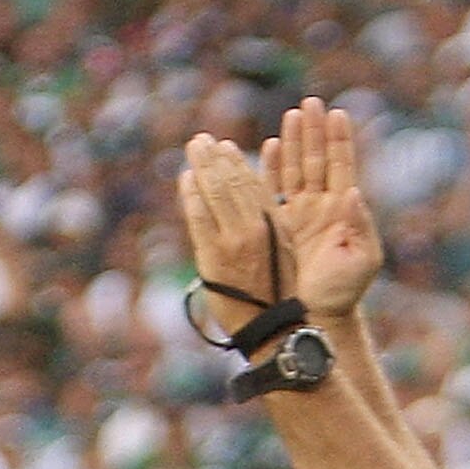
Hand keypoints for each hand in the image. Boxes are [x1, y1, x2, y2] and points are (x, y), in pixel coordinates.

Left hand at [178, 135, 288, 332]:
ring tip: (193, 149)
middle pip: (231, 181)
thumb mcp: (283, 251)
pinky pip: (199, 215)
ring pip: (215, 192)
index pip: (252, 183)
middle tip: (201, 141)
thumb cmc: (277, 292)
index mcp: (275, 224)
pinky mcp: (213, 255)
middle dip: (214, 157)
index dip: (237, 162)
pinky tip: (186, 178)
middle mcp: (254, 227)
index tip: (225, 148)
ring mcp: (233, 240)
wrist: (272, 327)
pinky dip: (192, 194)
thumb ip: (267, 224)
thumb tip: (249, 201)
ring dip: (202, 166)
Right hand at [262, 97, 383, 319]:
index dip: (339, 141)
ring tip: (291, 115)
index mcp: (343, 211)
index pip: (341, 167)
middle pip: (316, 160)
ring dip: (292, 143)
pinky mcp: (280, 225)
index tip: (337, 114)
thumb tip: (353, 191)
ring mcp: (300, 214)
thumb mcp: (362, 260)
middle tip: (311, 102)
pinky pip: (274, 191)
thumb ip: (360, 225)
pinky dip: (272, 170)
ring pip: (295, 170)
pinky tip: (269, 148)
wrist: (318, 314)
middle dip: (313, 132)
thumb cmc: (344, 291)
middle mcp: (322, 206)